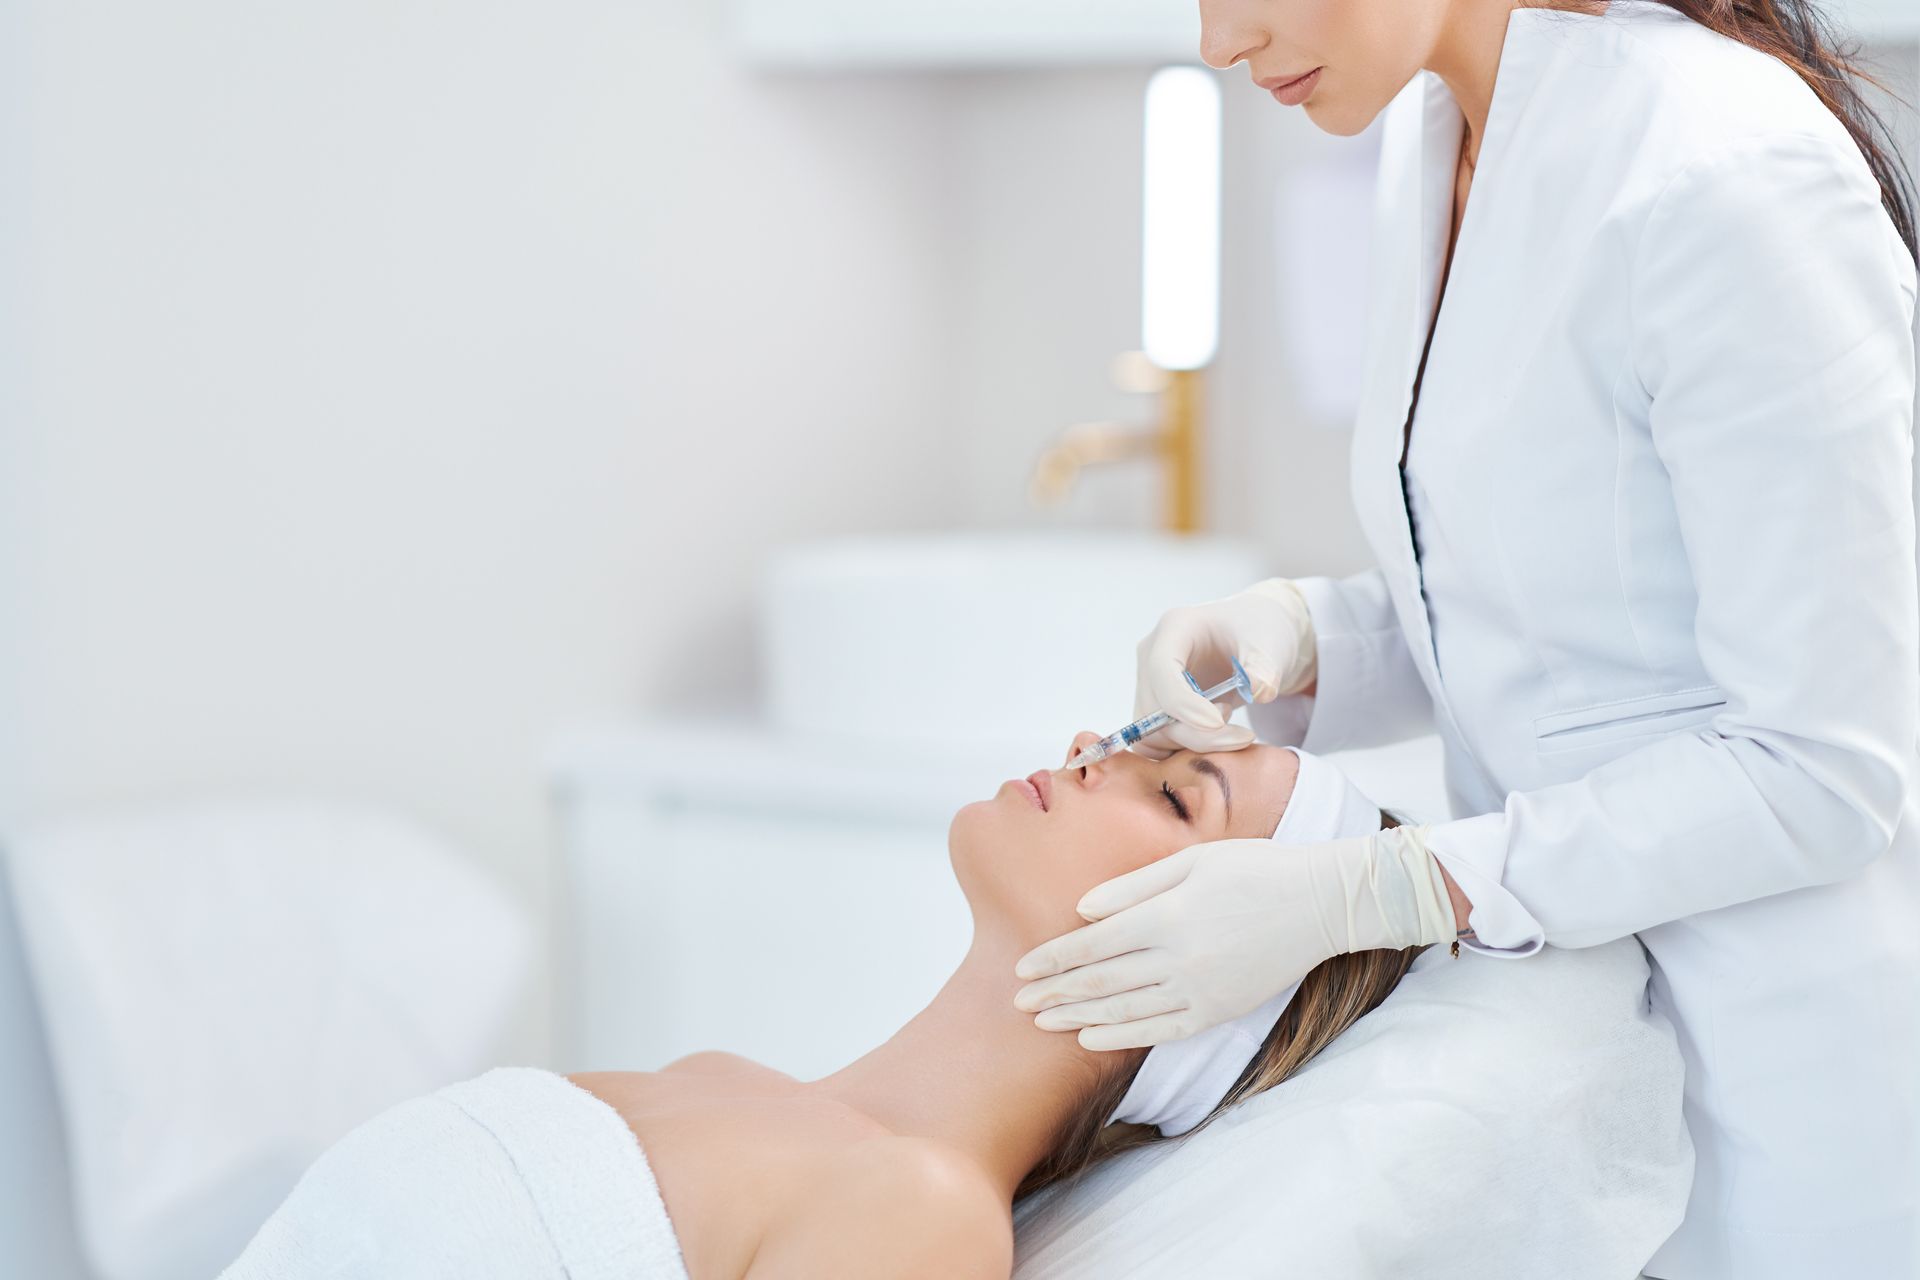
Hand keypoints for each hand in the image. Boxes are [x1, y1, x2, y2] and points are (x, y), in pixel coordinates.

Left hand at [1012, 826, 1455, 1049]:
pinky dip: (1122, 1036)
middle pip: (1101, 981)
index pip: (1093, 944)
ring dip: (1077, 1017)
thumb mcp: (1192, 859)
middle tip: (1017, 1003)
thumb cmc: (1255, 869)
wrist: (1321, 903)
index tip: (1021, 968)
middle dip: (1055, 993)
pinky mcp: (1218, 1010)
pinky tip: (1091, 1038)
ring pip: (1124, 1010)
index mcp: (1167, 915)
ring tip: (1042, 1024)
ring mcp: (1199, 990)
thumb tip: (1082, 909)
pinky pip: (1160, 1031)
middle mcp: (1178, 958)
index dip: (1054, 959)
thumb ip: (1133, 886)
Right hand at [1132, 578, 1316, 757]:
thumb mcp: (1270, 643)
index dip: (1184, 703)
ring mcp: (1150, 684)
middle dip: (1197, 734)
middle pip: (1154, 710)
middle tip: (1243, 736)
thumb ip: (1265, 668)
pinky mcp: (1155, 710)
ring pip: (1152, 733)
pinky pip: (1157, 743)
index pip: (1162, 671)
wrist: (1256, 641)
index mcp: (1175, 627)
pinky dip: (1186, 752)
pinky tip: (1218, 742)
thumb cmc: (1259, 632)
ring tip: (1232, 730)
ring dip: (1192, 745)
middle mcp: (1152, 655)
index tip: (1219, 723)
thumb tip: (1259, 691)